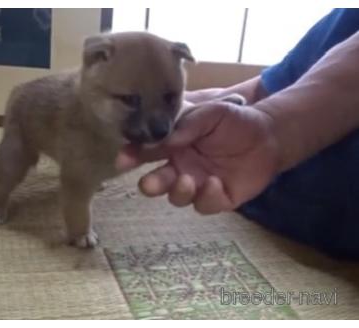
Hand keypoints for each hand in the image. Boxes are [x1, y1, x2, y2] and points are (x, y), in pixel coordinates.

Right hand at [116, 101, 281, 213]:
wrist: (269, 135)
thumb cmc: (235, 120)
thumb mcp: (211, 112)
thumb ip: (188, 124)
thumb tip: (164, 139)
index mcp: (174, 146)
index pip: (147, 152)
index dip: (133, 156)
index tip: (123, 160)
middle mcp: (181, 167)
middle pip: (157, 182)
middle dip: (150, 184)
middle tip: (149, 183)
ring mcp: (198, 184)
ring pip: (177, 197)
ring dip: (178, 191)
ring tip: (190, 180)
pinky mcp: (217, 198)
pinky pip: (205, 205)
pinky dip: (207, 197)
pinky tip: (216, 183)